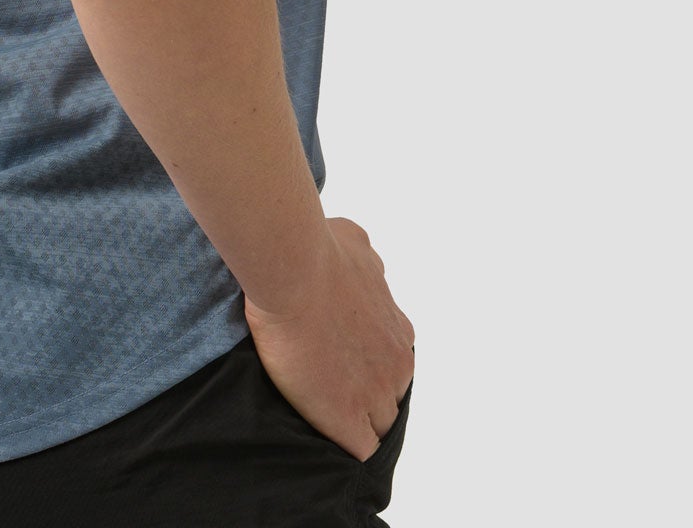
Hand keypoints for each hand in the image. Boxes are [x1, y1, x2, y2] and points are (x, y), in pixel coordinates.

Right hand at [243, 217, 414, 461]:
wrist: (294, 270)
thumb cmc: (318, 249)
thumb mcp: (355, 242)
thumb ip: (365, 261)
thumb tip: (361, 261)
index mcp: (398, 330)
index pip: (393, 365)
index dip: (370, 367)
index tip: (345, 362)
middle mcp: (396, 363)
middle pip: (390, 398)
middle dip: (369, 396)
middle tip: (332, 387)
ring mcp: (375, 394)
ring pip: (378, 426)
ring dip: (358, 421)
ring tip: (324, 415)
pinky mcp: (346, 419)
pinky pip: (360, 450)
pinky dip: (345, 447)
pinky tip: (325, 438)